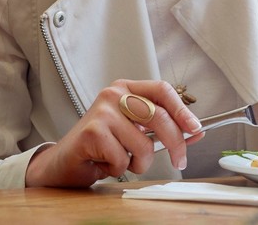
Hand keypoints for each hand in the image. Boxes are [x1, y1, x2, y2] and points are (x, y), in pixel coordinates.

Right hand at [25, 80, 203, 187]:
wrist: (62, 164)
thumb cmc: (99, 147)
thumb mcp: (135, 134)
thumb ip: (163, 130)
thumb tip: (195, 132)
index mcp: (126, 89)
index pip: (162, 90)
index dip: (182, 110)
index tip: (195, 128)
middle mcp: (114, 95)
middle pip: (158, 117)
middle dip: (175, 144)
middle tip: (179, 160)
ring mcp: (102, 111)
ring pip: (143, 144)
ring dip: (138, 163)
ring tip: (122, 161)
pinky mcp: (92, 131)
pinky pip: (123, 158)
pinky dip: (117, 169)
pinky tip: (103, 162)